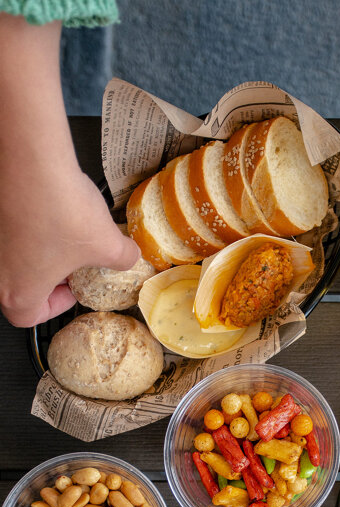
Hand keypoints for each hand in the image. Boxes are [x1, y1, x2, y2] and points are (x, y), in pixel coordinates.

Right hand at [0, 15, 139, 327]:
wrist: (31, 157)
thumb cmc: (59, 208)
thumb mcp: (107, 243)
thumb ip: (123, 258)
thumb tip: (129, 257)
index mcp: (18, 291)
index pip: (27, 317)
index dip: (54, 307)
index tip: (72, 290)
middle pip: (21, 286)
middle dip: (48, 277)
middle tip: (70, 263)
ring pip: (14, 256)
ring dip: (39, 250)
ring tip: (63, 232)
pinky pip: (9, 230)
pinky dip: (28, 225)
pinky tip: (49, 208)